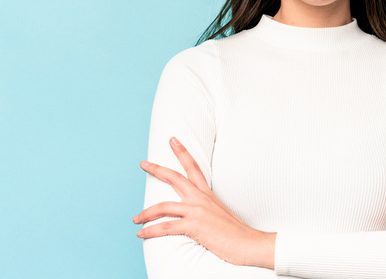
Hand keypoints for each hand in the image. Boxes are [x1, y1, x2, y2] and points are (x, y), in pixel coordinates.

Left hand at [133, 137, 275, 268]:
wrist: (250, 244)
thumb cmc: (237, 234)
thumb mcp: (221, 215)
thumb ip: (207, 211)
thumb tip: (196, 216)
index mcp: (208, 195)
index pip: (194, 168)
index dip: (182, 152)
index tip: (173, 140)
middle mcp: (201, 199)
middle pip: (175, 178)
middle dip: (157, 169)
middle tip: (143, 163)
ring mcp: (197, 211)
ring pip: (163, 206)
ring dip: (145, 213)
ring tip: (135, 219)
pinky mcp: (194, 225)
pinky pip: (165, 227)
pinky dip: (150, 231)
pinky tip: (141, 234)